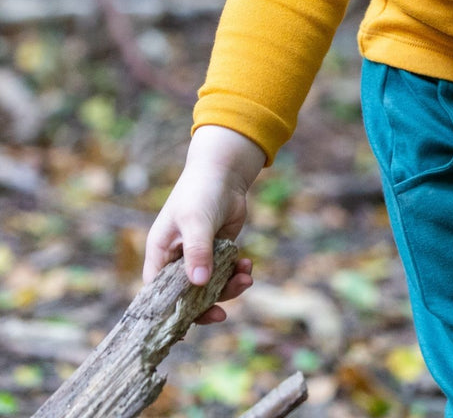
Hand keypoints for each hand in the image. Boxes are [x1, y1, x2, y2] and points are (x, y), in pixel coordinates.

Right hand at [142, 125, 264, 322]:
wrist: (225, 171)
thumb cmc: (200, 192)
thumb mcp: (196, 221)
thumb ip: (197, 252)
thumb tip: (198, 284)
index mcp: (160, 255)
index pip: (156, 295)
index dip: (167, 314)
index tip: (185, 330)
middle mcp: (177, 260)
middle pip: (186, 296)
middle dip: (205, 305)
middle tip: (223, 314)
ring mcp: (199, 257)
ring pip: (211, 287)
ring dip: (228, 288)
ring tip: (246, 278)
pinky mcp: (219, 252)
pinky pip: (226, 273)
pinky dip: (237, 274)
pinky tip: (247, 266)